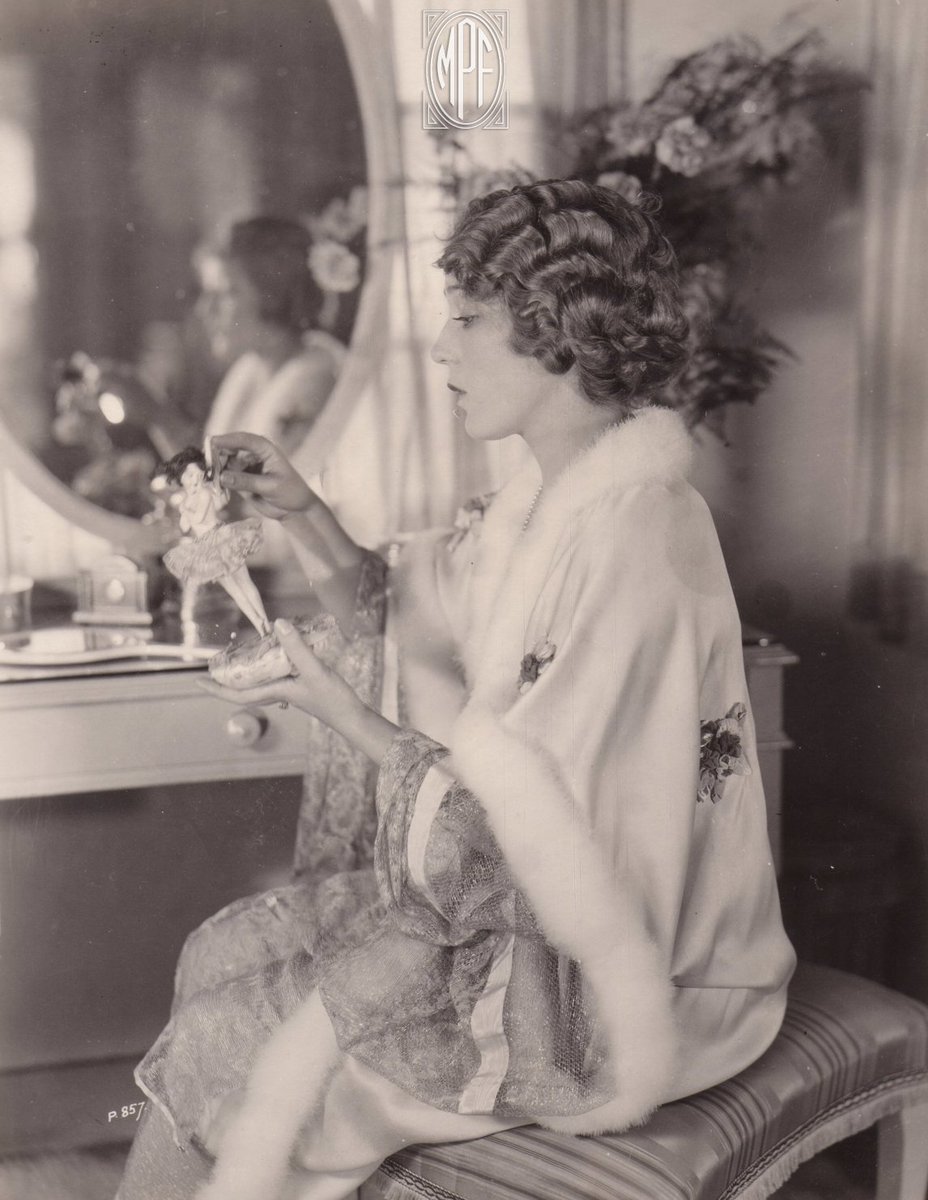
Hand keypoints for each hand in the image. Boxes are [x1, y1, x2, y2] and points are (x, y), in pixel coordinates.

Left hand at [197, 618, 359, 728]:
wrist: (353, 717)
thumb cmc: (333, 699)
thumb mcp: (314, 670)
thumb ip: (296, 647)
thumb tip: (278, 624)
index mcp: (275, 691)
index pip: (237, 694)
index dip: (215, 689)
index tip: (197, 681)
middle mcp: (279, 693)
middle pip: (245, 687)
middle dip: (228, 678)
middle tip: (217, 663)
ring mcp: (290, 691)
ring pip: (261, 682)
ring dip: (247, 672)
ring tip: (240, 656)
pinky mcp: (301, 688)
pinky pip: (277, 676)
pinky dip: (270, 666)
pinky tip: (279, 655)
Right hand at [209, 432, 320, 520]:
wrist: (294, 509)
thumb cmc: (289, 492)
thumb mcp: (270, 486)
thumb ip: (246, 481)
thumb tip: (222, 477)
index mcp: (266, 449)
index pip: (246, 440)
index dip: (229, 440)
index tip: (213, 442)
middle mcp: (253, 454)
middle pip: (231, 449)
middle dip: (217, 454)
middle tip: (204, 462)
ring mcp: (246, 466)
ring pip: (226, 463)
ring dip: (216, 468)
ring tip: (207, 476)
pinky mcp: (241, 479)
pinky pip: (226, 476)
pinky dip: (218, 479)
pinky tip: (211, 485)